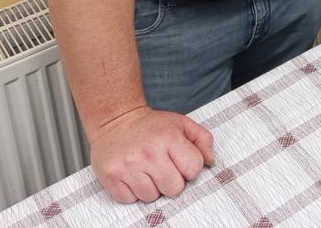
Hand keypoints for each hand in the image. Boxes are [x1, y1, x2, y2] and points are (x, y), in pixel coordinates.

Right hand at [90, 105, 214, 203]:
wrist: (115, 120)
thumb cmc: (151, 126)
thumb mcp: (181, 124)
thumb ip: (202, 139)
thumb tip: (210, 161)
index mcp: (169, 138)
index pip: (193, 169)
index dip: (189, 168)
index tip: (180, 161)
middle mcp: (149, 153)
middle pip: (174, 189)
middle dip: (172, 181)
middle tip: (162, 167)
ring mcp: (128, 166)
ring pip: (151, 197)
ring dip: (151, 187)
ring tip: (146, 170)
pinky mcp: (111, 177)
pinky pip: (130, 200)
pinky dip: (132, 192)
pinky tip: (132, 175)